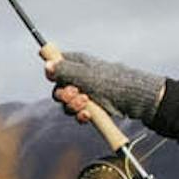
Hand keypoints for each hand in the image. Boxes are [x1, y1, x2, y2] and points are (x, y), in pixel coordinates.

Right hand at [43, 50, 166, 123]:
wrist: (133, 99)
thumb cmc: (111, 82)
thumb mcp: (84, 75)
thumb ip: (64, 71)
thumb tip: (46, 64)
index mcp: (77, 63)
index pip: (55, 65)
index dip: (53, 74)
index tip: (57, 79)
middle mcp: (79, 77)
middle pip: (59, 88)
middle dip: (65, 95)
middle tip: (77, 95)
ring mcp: (85, 92)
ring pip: (67, 103)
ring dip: (73, 107)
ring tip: (86, 105)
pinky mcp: (92, 107)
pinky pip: (77, 113)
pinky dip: (81, 116)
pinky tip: (88, 116)